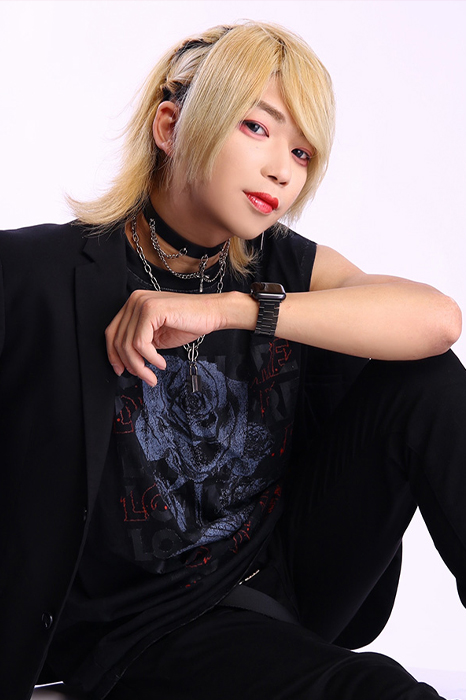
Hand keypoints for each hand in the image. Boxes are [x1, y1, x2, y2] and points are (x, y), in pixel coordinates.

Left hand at [105, 290, 227, 385]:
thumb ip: (140, 342)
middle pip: (117, 339)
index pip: (112, 332)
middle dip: (128, 364)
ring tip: (152, 374)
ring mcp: (142, 303)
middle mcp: (135, 300)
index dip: (114, 355)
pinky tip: (161, 363)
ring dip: (140, 366)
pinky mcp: (151, 310)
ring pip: (128, 344)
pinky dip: (150, 358)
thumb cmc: (189, 323)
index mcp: (134, 304)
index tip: (120, 370)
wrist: (212, 313)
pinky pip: (141, 343)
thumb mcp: (157, 335)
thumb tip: (125, 362)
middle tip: (142, 376)